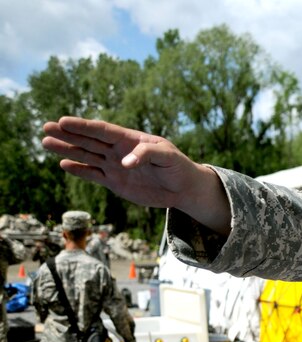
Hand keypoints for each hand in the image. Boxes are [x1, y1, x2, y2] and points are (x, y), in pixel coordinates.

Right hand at [42, 117, 231, 234]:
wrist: (182, 188)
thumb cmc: (178, 166)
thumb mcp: (168, 156)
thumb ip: (147, 154)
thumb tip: (125, 163)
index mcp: (130, 139)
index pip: (102, 131)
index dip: (83, 126)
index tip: (64, 121)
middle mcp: (118, 151)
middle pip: (89, 141)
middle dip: (68, 134)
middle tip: (46, 127)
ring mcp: (114, 166)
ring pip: (86, 156)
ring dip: (67, 150)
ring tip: (46, 142)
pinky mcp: (115, 182)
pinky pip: (93, 175)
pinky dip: (79, 170)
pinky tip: (63, 164)